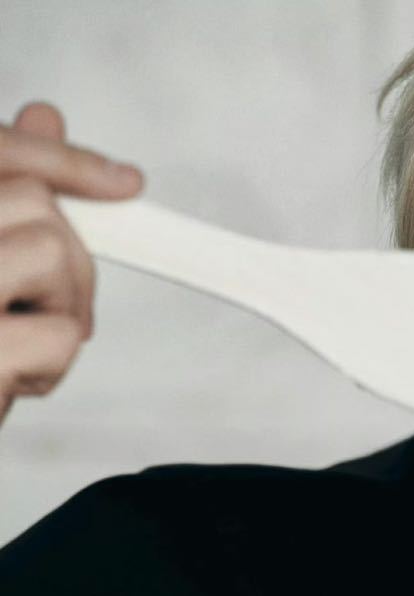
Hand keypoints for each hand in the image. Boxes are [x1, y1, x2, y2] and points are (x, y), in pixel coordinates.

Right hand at [0, 101, 144, 428]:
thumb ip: (0, 192)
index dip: (60, 157)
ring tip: (20, 345)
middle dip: (69, 260)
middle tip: (48, 311)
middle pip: (34, 201)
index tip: (124, 182)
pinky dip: (54, 366)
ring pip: (53, 252)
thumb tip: (45, 118)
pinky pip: (60, 335)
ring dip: (63, 308)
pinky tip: (15, 382)